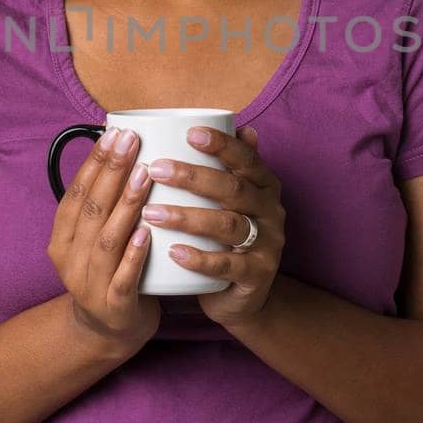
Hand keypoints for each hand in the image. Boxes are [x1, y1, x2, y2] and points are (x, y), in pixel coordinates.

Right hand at [47, 127, 160, 357]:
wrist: (108, 330)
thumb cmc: (109, 271)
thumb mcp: (95, 236)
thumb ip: (104, 203)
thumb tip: (123, 148)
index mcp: (62, 237)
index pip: (76, 192)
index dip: (94, 162)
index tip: (115, 133)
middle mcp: (69, 259)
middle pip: (91, 209)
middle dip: (112, 172)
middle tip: (132, 141)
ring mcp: (89, 284)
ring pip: (106, 239)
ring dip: (126, 205)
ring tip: (144, 175)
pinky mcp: (113, 306)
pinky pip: (123, 277)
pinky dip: (134, 254)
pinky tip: (147, 233)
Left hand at [142, 124, 285, 328]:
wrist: (246, 295)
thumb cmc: (228, 238)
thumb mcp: (232, 202)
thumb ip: (230, 168)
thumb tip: (240, 126)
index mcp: (264, 186)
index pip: (246, 159)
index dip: (222, 144)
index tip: (190, 133)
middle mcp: (271, 211)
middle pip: (233, 189)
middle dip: (193, 177)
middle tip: (155, 169)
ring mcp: (267, 245)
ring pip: (228, 226)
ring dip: (187, 217)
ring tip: (151, 212)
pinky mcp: (256, 276)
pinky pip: (227, 265)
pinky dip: (199, 259)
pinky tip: (173, 252)